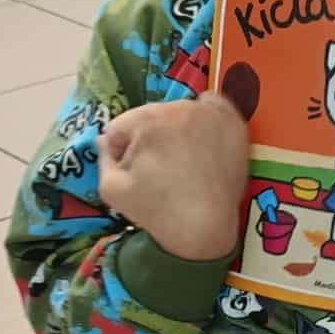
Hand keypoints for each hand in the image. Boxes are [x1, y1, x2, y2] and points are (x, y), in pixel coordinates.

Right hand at [100, 95, 248, 261]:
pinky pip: (213, 105)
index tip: (133, 174)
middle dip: (147, 141)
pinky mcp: (231, 123)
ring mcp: (208, 113)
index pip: (119, 129)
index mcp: (144, 121)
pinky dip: (205, 116)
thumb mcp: (111, 190)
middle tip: (159, 172)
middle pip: (149, 119)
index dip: (120, 153)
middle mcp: (177, 108)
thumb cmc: (156, 211)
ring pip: (177, 114)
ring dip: (174, 131)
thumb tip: (104, 139)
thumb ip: (103, 158)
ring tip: (182, 163)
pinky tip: (202, 137)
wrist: (205, 228)